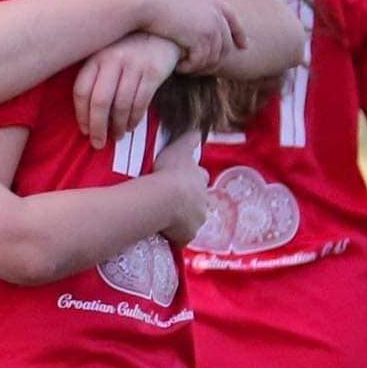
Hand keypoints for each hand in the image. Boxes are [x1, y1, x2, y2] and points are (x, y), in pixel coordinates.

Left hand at [73, 33, 183, 147]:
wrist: (162, 31)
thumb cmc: (128, 49)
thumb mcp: (106, 55)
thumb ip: (95, 76)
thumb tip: (85, 115)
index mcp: (96, 56)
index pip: (81, 90)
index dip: (81, 115)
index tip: (84, 131)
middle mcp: (113, 59)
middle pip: (100, 101)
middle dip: (97, 128)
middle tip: (98, 144)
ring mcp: (134, 65)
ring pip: (121, 105)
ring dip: (118, 126)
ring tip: (117, 136)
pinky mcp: (153, 71)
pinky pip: (141, 103)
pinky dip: (134, 119)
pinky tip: (130, 126)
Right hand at [145, 0, 246, 74]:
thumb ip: (178, 0)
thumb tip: (172, 4)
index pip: (231, 16)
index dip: (238, 33)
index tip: (242, 45)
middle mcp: (214, 9)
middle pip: (226, 41)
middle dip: (217, 58)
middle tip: (201, 69)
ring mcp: (210, 24)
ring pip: (214, 55)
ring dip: (200, 65)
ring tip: (185, 69)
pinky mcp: (202, 38)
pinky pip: (200, 61)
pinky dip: (190, 67)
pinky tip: (178, 68)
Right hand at [152, 129, 208, 245]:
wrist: (164, 198)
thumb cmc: (170, 172)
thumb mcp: (179, 148)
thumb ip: (190, 139)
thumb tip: (199, 129)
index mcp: (199, 179)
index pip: (200, 177)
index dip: (193, 179)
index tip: (183, 180)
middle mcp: (203, 200)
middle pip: (199, 200)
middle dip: (191, 201)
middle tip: (174, 202)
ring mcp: (197, 219)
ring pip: (192, 220)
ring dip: (183, 219)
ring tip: (166, 219)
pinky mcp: (187, 235)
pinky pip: (181, 237)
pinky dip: (175, 236)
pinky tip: (163, 234)